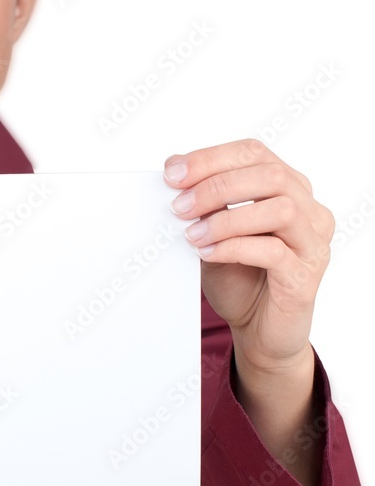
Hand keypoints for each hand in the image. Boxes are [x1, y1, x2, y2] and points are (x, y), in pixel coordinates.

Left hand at [163, 139, 333, 376]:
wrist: (258, 332)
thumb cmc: (239, 279)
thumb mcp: (212, 234)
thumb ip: (202, 203)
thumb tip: (172, 167)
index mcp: (289, 189)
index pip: (255, 154)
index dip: (212, 158)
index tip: (172, 172)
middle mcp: (309, 211)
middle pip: (271, 176)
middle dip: (216, 185)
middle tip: (179, 205)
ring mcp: (313, 243)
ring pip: (281, 210)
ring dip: (227, 218)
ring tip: (191, 234)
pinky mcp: (306, 276)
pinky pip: (274, 251)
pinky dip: (234, 247)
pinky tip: (207, 253)